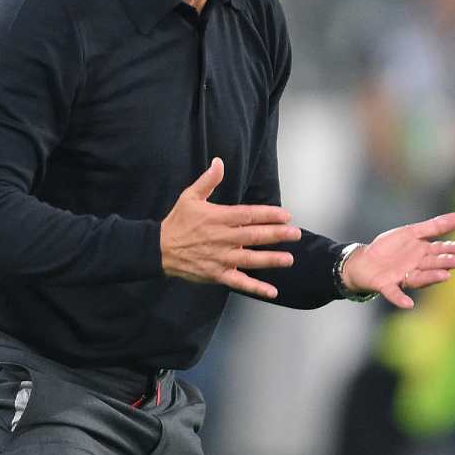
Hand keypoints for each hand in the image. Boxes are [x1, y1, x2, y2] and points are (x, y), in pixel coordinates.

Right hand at [160, 158, 299, 298]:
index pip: (248, 215)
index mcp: (218, 218)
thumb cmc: (177, 222)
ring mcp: (220, 258)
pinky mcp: (217, 275)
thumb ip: (207, 180)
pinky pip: (239, 282)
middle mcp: (222, 238)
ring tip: (289, 259)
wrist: (158, 249)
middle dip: (277, 235)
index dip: (268, 215)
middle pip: (253, 236)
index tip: (285, 215)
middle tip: (295, 233)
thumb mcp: (189, 196)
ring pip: (250, 259)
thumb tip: (219, 162)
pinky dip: (255, 287)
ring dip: (271, 260)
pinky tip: (272, 291)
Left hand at [341, 212, 454, 307]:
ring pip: (419, 277)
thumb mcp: (412, 232)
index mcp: (421, 253)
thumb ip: (436, 226)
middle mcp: (415, 267)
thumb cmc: (390, 247)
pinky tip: (408, 304)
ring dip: (431, 278)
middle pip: (432, 264)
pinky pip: (394, 292)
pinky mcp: (386, 285)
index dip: (452, 249)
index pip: (439, 250)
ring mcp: (401, 277)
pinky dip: (400, 299)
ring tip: (445, 276)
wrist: (363, 261)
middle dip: (446, 263)